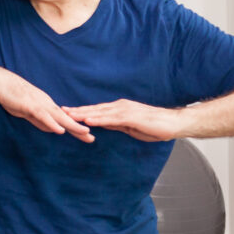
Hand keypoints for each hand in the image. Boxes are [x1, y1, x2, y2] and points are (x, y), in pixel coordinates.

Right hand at [0, 69, 94, 142]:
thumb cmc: (10, 95)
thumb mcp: (26, 111)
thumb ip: (38, 120)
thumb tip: (51, 129)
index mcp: (46, 105)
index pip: (63, 119)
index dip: (75, 127)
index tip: (86, 135)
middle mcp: (46, 104)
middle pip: (66, 119)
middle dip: (79, 129)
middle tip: (92, 138)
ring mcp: (39, 104)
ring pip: (59, 117)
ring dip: (72, 126)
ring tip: (85, 133)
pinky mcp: (30, 106)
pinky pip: (43, 116)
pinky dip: (52, 124)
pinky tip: (60, 131)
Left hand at [63, 99, 182, 141]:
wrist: (173, 123)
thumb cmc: (154, 126)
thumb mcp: (129, 127)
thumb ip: (115, 124)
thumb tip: (102, 124)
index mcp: (119, 108)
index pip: (96, 110)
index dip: (81, 111)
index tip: (67, 112)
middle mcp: (120, 106)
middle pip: (94, 109)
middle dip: (77, 111)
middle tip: (60, 111)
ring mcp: (125, 110)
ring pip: (100, 113)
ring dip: (84, 114)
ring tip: (69, 116)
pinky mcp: (131, 117)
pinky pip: (111, 119)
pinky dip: (98, 120)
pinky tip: (87, 122)